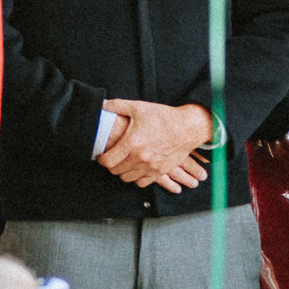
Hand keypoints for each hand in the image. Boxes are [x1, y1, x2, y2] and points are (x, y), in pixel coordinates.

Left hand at [97, 99, 211, 190]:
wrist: (187, 127)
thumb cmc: (163, 117)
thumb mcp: (138, 107)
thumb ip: (117, 106)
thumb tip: (102, 105)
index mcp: (132, 143)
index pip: (107, 161)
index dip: (101, 159)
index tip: (101, 155)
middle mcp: (140, 158)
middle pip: (115, 171)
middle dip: (111, 164)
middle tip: (112, 157)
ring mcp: (150, 167)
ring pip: (127, 178)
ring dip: (122, 171)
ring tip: (123, 162)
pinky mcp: (159, 171)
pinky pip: (141, 183)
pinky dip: (136, 177)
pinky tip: (136, 168)